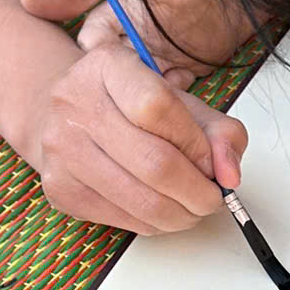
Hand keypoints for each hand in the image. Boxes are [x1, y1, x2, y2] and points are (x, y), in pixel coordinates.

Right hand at [22, 38, 248, 231]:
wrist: (66, 117)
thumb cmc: (129, 108)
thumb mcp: (180, 102)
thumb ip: (218, 131)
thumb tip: (230, 175)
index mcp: (108, 66)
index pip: (158, 107)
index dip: (196, 144)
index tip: (212, 162)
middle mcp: (75, 103)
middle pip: (154, 162)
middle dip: (198, 192)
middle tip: (214, 198)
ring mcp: (61, 148)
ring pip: (141, 199)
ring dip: (181, 214)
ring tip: (193, 207)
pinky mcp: (59, 188)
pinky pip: (122, 219)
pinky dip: (154, 223)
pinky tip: (162, 210)